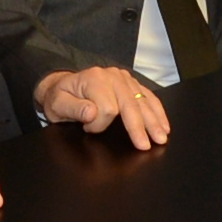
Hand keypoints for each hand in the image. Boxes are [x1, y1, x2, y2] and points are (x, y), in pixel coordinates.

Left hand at [36, 66, 169, 149]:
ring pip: (143, 101)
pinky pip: (148, 96)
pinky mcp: (131, 83)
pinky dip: (157, 111)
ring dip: (153, 121)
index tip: (88, 129)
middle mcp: (112, 76)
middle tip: (145, 145)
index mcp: (94, 79)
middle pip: (131, 104)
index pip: (107, 108)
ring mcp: (124, 78)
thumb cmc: (60, 96)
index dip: (99, 125)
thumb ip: (74, 109)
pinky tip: (164, 124)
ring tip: (161, 137)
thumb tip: (92, 112)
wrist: (62, 84)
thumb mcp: (58, 104)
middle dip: (138, 127)